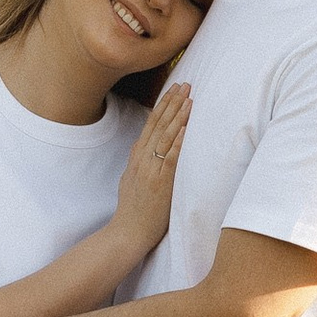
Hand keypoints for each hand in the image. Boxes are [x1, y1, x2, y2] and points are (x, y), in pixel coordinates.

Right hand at [113, 81, 191, 251]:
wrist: (128, 232)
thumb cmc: (133, 209)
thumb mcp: (132, 179)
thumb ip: (140, 162)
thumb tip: (147, 148)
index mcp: (137, 156)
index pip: (151, 123)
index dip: (163, 105)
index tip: (174, 89)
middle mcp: (142, 159)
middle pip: (158, 124)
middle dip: (173, 102)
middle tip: (186, 84)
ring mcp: (150, 169)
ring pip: (164, 136)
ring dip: (178, 115)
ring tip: (189, 98)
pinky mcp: (159, 182)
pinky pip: (169, 158)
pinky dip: (177, 141)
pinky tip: (184, 127)